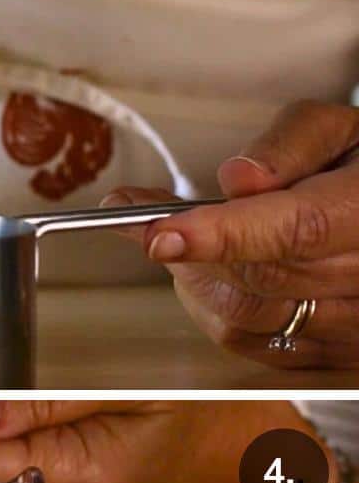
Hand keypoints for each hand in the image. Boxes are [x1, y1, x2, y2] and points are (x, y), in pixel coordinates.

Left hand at [103, 100, 358, 367]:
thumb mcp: (340, 131)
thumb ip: (293, 144)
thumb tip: (237, 179)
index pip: (297, 230)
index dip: (223, 235)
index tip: (161, 234)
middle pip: (259, 276)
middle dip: (191, 246)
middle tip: (144, 216)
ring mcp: (352, 325)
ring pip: (244, 316)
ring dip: (196, 276)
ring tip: (182, 236)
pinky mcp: (328, 351)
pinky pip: (248, 342)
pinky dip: (212, 305)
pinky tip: (207, 271)